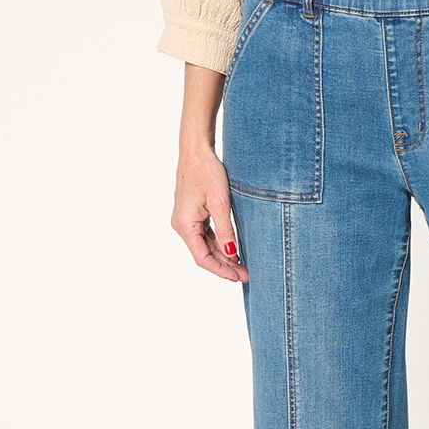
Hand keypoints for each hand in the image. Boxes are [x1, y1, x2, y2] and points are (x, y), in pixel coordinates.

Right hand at [172, 136, 246, 281]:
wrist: (196, 150)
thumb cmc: (207, 172)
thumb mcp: (220, 203)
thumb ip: (225, 231)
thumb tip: (231, 254)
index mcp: (185, 225)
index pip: (202, 258)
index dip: (221, 270)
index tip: (238, 277)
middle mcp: (182, 225)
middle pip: (204, 254)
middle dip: (225, 265)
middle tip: (247, 274)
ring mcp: (186, 220)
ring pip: (205, 246)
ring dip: (223, 256)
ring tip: (243, 265)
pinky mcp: (192, 214)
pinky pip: (205, 235)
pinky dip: (219, 243)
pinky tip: (233, 249)